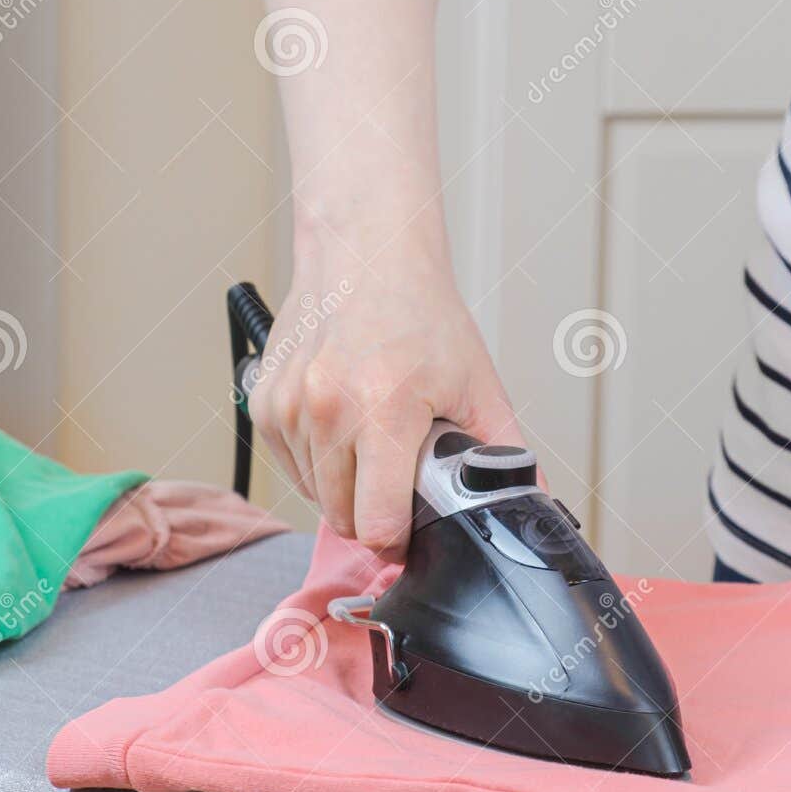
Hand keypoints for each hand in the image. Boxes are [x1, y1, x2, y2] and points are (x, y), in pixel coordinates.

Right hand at [248, 239, 521, 559]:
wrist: (365, 253)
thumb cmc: (418, 312)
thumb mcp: (476, 382)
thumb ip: (504, 449)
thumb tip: (527, 496)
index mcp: (383, 409)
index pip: (376, 524)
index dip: (399, 538)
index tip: (412, 527)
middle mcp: (327, 409)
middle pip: (343, 518)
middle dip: (373, 515)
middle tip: (399, 480)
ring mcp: (288, 407)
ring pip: (315, 497)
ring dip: (344, 489)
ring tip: (372, 442)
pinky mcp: (263, 404)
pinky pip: (292, 468)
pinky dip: (317, 464)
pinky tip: (342, 428)